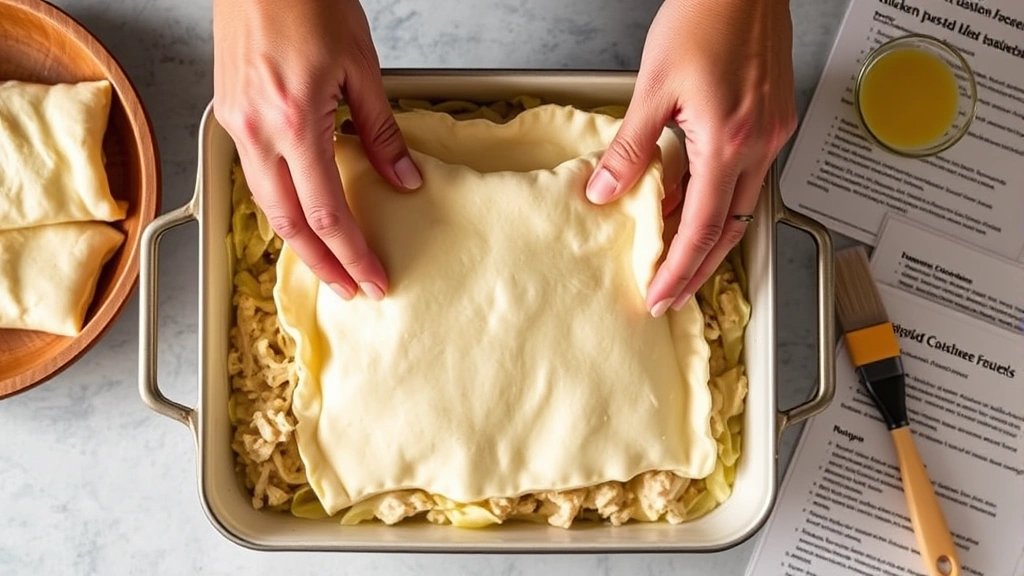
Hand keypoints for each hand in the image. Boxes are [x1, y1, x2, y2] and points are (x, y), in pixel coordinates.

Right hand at [213, 0, 421, 300]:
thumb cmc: (306, 0)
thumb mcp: (362, 67)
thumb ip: (382, 131)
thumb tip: (404, 179)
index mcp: (293, 121)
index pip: (327, 211)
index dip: (353, 253)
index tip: (373, 278)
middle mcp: (256, 130)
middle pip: (289, 223)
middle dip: (323, 263)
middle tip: (352, 287)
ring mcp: (235, 124)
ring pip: (265, 204)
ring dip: (298, 240)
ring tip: (330, 262)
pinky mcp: (227, 114)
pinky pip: (253, 175)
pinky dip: (278, 204)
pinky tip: (300, 214)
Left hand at [587, 0, 795, 316]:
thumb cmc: (704, 16)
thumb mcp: (652, 87)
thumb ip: (629, 147)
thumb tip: (605, 191)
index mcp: (728, 141)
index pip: (701, 228)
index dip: (678, 268)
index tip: (659, 294)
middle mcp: (759, 144)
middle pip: (729, 229)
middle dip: (698, 268)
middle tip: (671, 292)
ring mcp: (772, 133)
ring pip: (742, 206)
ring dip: (710, 236)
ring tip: (675, 255)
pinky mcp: (775, 120)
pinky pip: (749, 176)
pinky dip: (720, 198)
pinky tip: (692, 199)